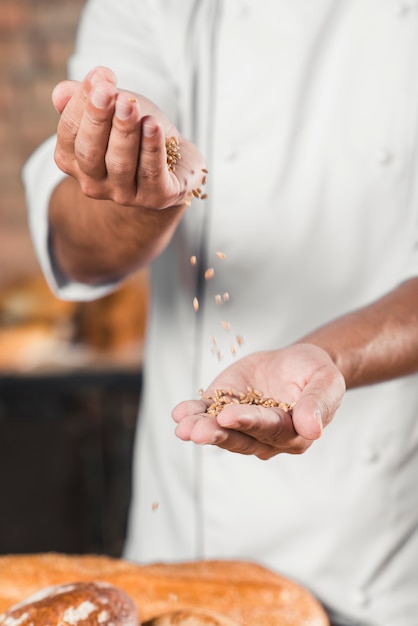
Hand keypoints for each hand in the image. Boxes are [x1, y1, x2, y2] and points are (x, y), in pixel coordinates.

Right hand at [52, 66, 205, 208]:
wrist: (177, 160)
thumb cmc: (136, 131)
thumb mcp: (111, 109)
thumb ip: (85, 99)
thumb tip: (61, 92)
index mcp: (73, 160)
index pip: (70, 131)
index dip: (82, 102)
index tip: (99, 76)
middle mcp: (94, 182)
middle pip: (90, 152)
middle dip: (98, 119)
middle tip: (109, 91)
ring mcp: (124, 195)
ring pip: (120, 164)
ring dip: (125, 132)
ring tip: (130, 105)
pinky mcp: (155, 198)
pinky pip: (151, 173)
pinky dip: (151, 148)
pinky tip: (152, 125)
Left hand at [172, 344, 345, 459]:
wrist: (297, 363)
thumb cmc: (315, 373)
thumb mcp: (326, 382)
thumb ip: (318, 404)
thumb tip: (313, 430)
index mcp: (293, 433)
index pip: (269, 429)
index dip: (249, 423)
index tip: (229, 416)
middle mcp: (265, 437)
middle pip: (240, 437)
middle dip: (218, 434)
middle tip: (198, 432)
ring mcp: (242, 425)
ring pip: (220, 431)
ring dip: (201, 429)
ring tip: (184, 427)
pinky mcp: (224, 409)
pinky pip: (207, 414)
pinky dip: (193, 414)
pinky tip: (180, 414)